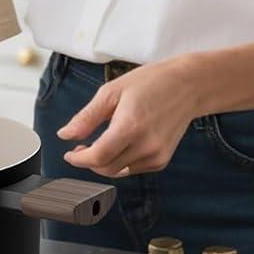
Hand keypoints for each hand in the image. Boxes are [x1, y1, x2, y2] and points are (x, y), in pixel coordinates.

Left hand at [57, 58, 200, 177]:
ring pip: (119, 171)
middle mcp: (145, 145)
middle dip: (89, 161)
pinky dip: (121, 161)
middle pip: (106, 168)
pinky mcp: (162, 160)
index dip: (79, 159)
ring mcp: (156, 155)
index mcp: (130, 126)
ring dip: (104, 162)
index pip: (97, 157)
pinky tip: (122, 143)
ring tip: (101, 142)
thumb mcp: (112, 91)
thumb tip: (64, 135)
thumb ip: (87, 117)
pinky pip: (133, 168)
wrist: (188, 86)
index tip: (70, 153)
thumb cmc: (150, 83)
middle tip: (82, 147)